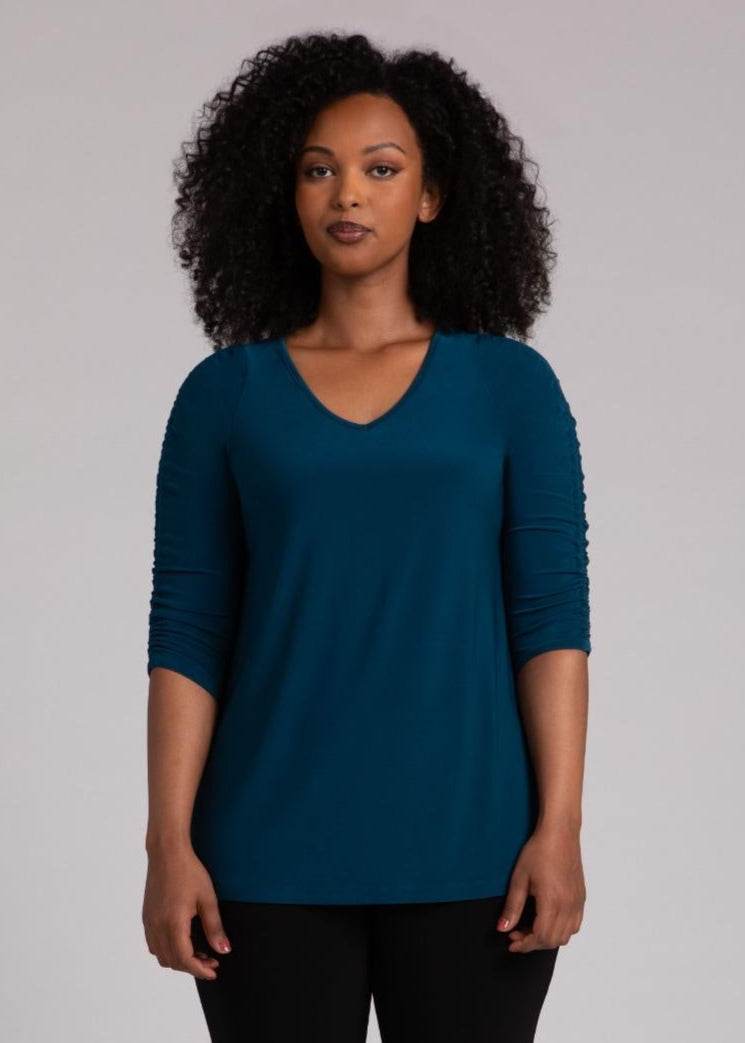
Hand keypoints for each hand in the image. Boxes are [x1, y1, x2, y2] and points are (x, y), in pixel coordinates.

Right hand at [142, 841, 230, 979]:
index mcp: (173, 924)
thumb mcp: (208, 899)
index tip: (214, 971)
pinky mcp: (146, 916)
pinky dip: (167, 950)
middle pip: (172, 961)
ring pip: (161, 955)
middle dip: (192, 966)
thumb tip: (223, 950)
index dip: (200, 970)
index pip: (185, 959)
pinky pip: (154, 944)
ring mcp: (149, 922)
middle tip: (211, 960)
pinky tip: (182, 940)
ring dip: (179, 959)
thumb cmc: (189, 872)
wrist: (167, 852)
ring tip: (198, 952)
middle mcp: (157, 927)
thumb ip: (215, 927)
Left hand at [495, 822, 585, 952]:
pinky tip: (547, 919)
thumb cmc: (539, 851)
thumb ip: (512, 906)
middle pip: (553, 940)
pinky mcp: (581, 898)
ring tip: (530, 927)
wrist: (560, 833)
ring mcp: (578, 902)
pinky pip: (575, 924)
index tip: (512, 943)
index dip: (525, 944)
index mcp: (552, 902)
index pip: (541, 937)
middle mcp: (569, 906)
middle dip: (533, 943)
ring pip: (566, 935)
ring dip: (548, 938)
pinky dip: (561, 930)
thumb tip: (503, 929)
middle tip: (516, 933)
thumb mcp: (519, 878)